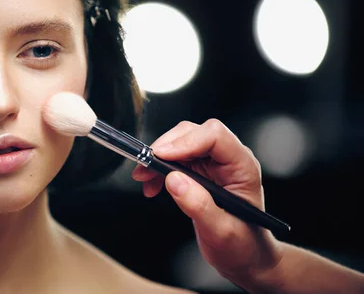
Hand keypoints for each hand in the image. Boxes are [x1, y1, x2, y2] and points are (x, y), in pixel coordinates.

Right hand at [132, 119, 283, 284]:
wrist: (245, 257)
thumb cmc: (243, 245)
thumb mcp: (221, 232)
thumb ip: (199, 206)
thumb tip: (174, 180)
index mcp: (242, 167)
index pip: (215, 137)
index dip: (186, 142)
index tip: (161, 156)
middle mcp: (228, 159)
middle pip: (193, 133)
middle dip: (166, 148)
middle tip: (145, 168)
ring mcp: (213, 163)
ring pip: (180, 142)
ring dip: (158, 158)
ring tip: (144, 179)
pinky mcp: (200, 171)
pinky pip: (175, 158)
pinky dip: (159, 168)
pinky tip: (152, 185)